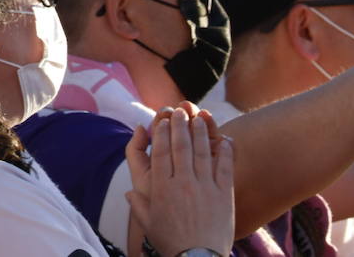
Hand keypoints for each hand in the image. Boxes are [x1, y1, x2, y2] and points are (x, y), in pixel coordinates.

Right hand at [126, 108, 233, 256]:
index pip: (160, 152)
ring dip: (200, 132)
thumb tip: (129, 194)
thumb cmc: (171, 242)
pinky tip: (223, 140)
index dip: (161, 133)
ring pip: (201, 152)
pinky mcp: (223, 195)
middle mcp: (182, 182)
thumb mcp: (148, 223)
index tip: (161, 120)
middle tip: (180, 111)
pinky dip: (224, 152)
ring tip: (199, 117)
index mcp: (162, 186)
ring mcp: (204, 187)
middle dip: (180, 126)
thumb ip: (138, 205)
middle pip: (181, 146)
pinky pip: (224, 168)